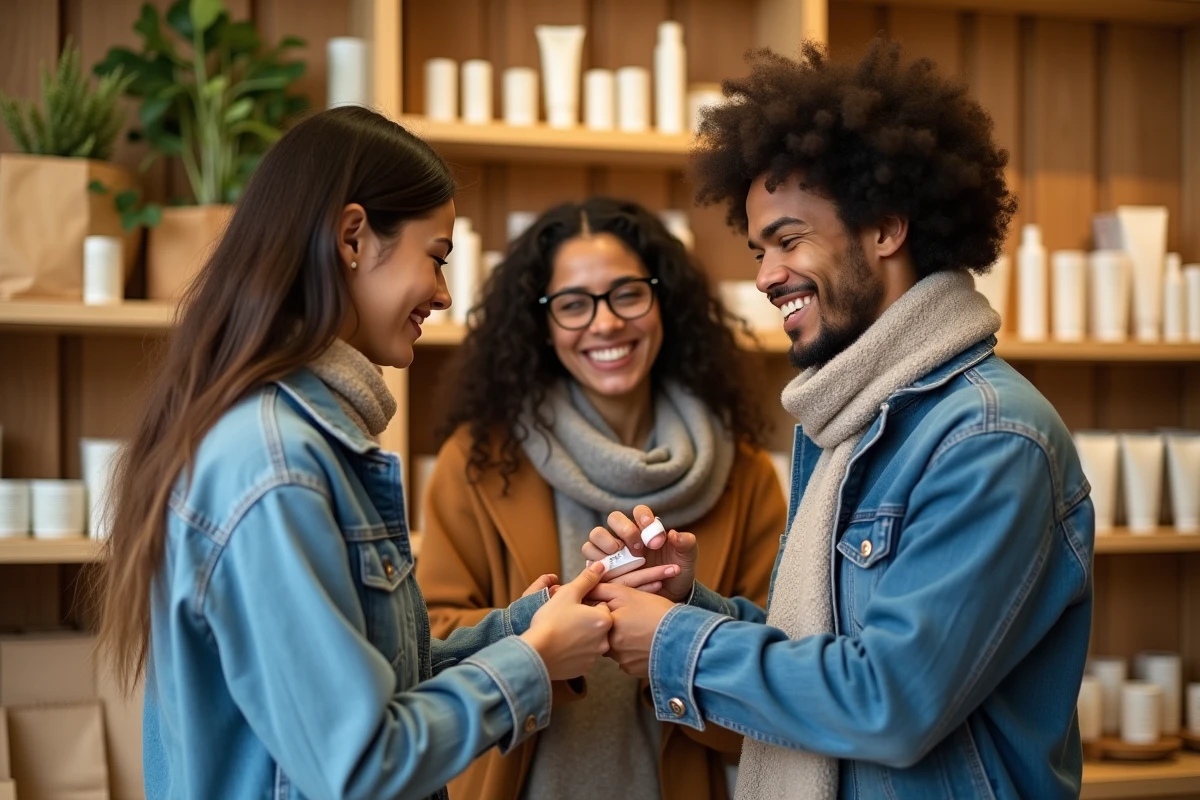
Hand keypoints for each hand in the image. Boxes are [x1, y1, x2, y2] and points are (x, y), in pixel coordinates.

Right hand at [520, 563, 612, 679]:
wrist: (536, 653)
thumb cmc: (551, 620)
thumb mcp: (568, 593)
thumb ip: (587, 579)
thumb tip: (601, 565)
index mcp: (604, 619)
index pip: (601, 605)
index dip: (586, 603)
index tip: (572, 606)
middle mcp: (605, 640)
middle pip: (598, 624)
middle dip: (586, 620)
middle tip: (566, 618)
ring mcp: (594, 657)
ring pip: (591, 640)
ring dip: (582, 636)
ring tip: (562, 633)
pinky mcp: (584, 668)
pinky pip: (583, 656)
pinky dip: (575, 651)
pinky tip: (561, 647)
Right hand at [582, 504, 697, 601]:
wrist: (671, 595)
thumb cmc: (678, 570)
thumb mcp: (687, 557)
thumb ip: (686, 543)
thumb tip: (673, 534)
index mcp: (645, 527)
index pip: (638, 512)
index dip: (643, 518)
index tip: (656, 537)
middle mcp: (625, 536)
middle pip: (611, 520)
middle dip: (623, 530)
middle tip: (637, 548)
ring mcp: (610, 555)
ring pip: (592, 542)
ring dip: (604, 548)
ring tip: (621, 559)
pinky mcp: (602, 573)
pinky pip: (594, 568)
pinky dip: (606, 572)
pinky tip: (625, 581)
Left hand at [588, 582, 674, 677]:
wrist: (682, 638)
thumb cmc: (656, 613)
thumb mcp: (628, 594)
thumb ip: (603, 590)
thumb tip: (587, 591)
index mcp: (606, 626)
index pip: (596, 618)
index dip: (607, 612)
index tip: (619, 609)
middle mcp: (608, 646)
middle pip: (605, 634)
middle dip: (614, 627)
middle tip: (632, 620)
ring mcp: (621, 660)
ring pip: (616, 648)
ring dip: (624, 641)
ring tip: (642, 631)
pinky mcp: (633, 670)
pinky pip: (628, 660)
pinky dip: (634, 653)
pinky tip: (646, 644)